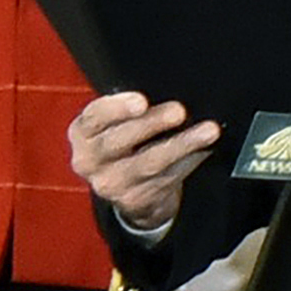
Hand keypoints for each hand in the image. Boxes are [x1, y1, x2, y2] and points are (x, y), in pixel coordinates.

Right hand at [68, 91, 219, 231]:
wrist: (123, 186)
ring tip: (208, 131)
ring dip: (182, 144)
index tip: (141, 100)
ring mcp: (111, 184)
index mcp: (82, 132)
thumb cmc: (124, 138)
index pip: (94, 117)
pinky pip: (167, 178)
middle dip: (152, 123)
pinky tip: (205, 149)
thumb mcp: (115, 122)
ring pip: (149, 163)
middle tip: (179, 111)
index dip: (116, 108)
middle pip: (120, 141)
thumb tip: (170, 90)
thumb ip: (131, 108)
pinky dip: (190, 161)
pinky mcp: (134, 200)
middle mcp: (90, 160)